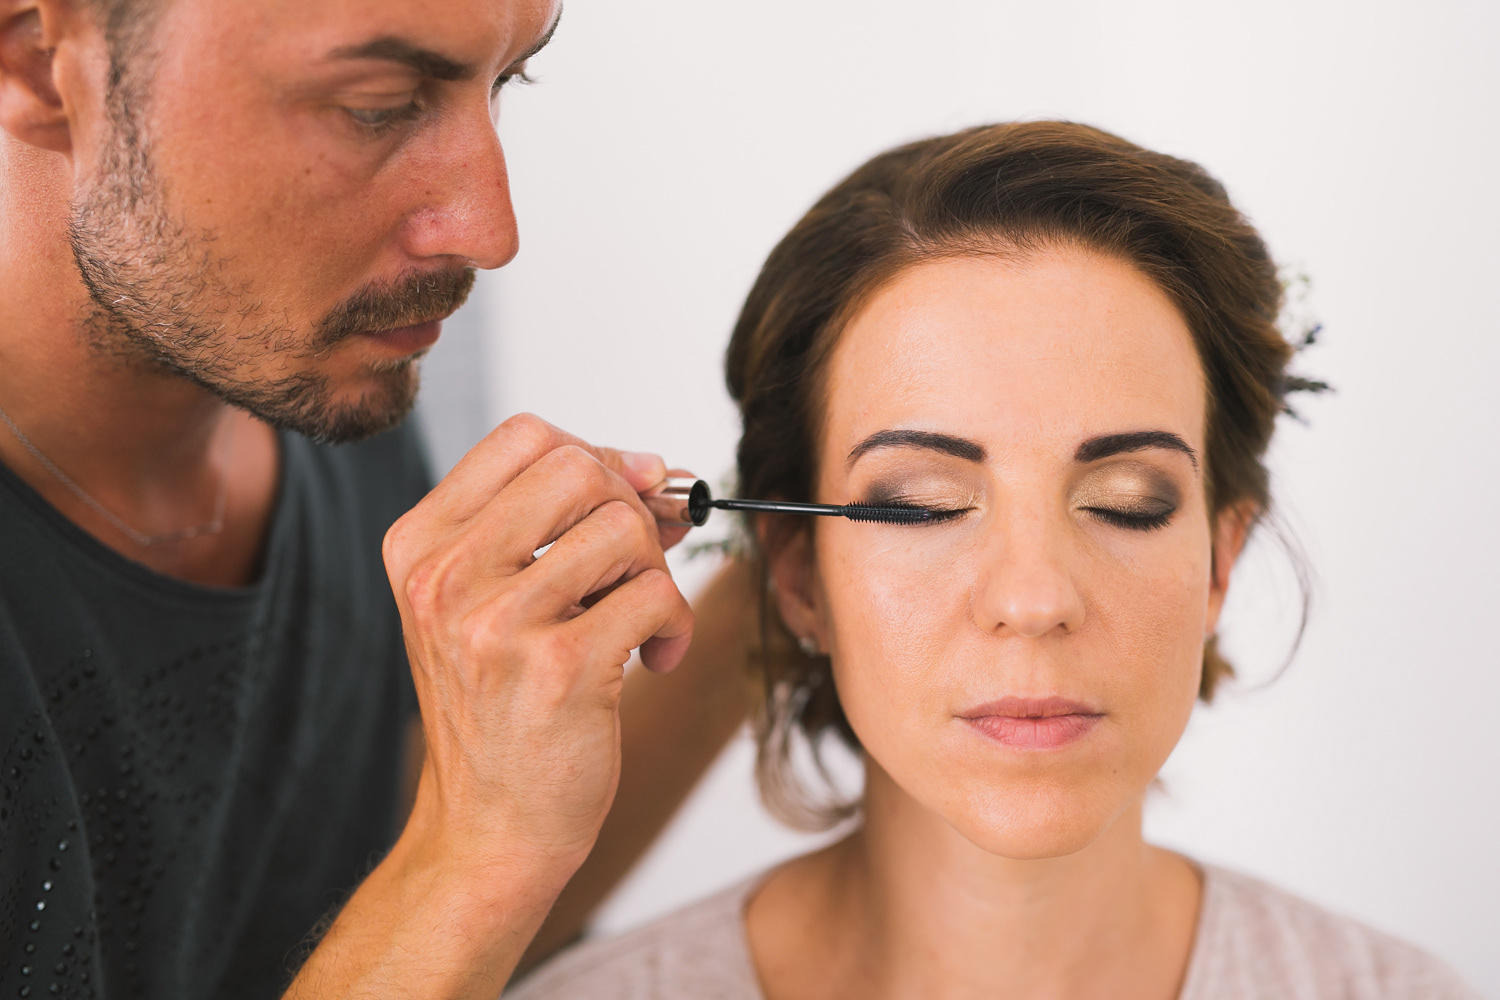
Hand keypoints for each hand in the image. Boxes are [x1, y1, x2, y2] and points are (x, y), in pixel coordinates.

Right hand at [381, 413, 694, 890]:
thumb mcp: (490, 601)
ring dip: (654, 573)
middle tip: (634, 567)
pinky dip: (673, 625)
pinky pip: (654, 596)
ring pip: (623, 527)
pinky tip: (654, 659)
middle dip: (629, 509)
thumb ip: (552, 525)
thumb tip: (651, 467)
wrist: (488, 828)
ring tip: (637, 622)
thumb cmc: (501, 708)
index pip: (525, 436)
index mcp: (420, 546)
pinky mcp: (558, 670)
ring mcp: (496, 624)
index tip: (623, 499)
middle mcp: (445, 577)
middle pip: (578, 467)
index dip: (594, 454)